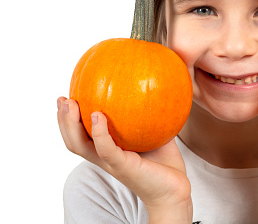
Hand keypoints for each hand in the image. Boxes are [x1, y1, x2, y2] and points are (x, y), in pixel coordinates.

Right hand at [57, 97, 192, 222]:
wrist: (174, 189)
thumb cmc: (164, 162)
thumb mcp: (154, 134)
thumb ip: (148, 116)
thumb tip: (150, 88)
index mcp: (109, 151)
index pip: (81, 136)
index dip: (70, 120)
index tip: (67, 99)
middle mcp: (105, 158)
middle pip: (73, 141)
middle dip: (63, 120)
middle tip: (62, 99)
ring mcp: (112, 163)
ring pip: (81, 145)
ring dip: (71, 125)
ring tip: (71, 105)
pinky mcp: (123, 166)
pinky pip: (105, 149)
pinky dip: (99, 133)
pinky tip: (97, 116)